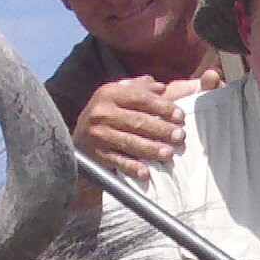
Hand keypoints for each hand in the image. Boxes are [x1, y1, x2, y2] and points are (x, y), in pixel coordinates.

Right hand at [74, 73, 207, 178]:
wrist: (79, 135)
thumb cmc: (108, 111)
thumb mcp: (119, 93)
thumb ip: (140, 88)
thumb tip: (162, 87)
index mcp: (110, 93)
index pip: (140, 98)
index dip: (162, 107)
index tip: (180, 116)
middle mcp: (101, 112)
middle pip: (137, 121)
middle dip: (161, 129)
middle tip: (180, 136)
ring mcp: (98, 134)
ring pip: (129, 142)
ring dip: (151, 149)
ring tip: (169, 154)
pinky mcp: (97, 154)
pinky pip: (117, 161)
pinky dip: (131, 167)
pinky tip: (145, 173)